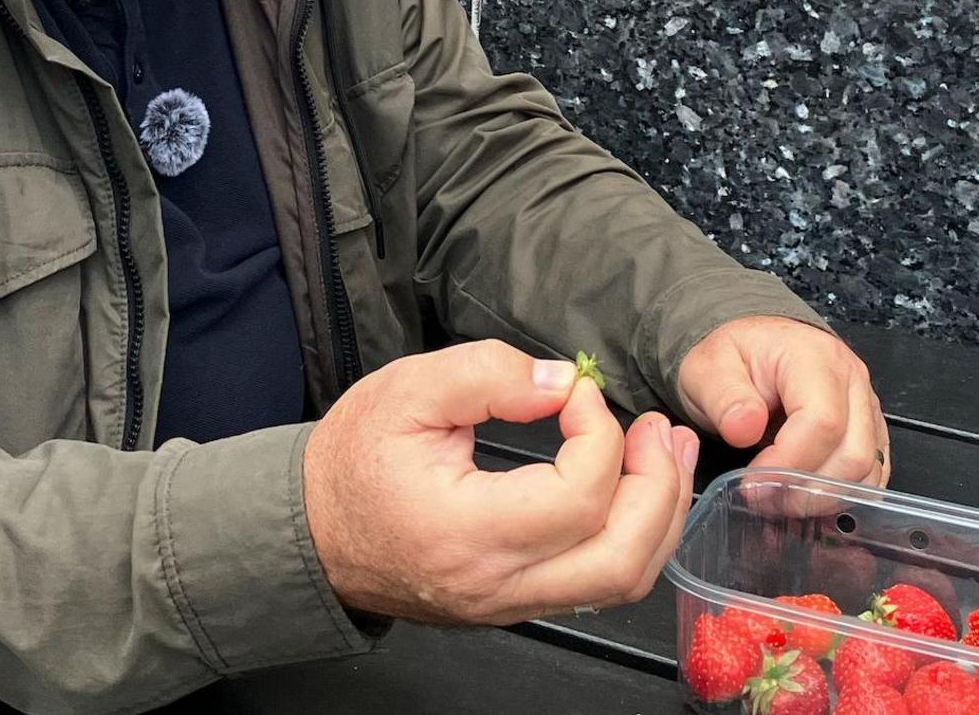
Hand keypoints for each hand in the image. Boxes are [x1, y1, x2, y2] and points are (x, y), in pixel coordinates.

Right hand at [302, 340, 699, 624]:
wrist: (312, 532)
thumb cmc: (352, 462)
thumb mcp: (405, 391)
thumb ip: (487, 375)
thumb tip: (563, 383)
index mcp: (465, 532)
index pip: (575, 498)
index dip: (598, 435)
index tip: (578, 393)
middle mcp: (496, 583)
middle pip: (620, 559)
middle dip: (658, 487)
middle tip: (658, 429)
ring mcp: (510, 603)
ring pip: (620, 583)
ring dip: (659, 516)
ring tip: (666, 454)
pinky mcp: (517, 602)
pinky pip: (597, 583)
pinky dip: (633, 535)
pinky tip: (638, 488)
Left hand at [676, 317, 890, 486]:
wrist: (754, 347)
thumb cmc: (736, 358)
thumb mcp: (709, 369)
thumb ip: (724, 397)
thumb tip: (744, 429)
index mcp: (814, 358)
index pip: (822, 423)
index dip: (788, 463)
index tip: (752, 482)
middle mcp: (851, 381)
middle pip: (852, 454)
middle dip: (806, 489)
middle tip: (763, 497)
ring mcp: (866, 407)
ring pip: (866, 471)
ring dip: (822, 497)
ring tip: (778, 498)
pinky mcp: (870, 431)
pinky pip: (871, 476)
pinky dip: (838, 496)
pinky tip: (802, 496)